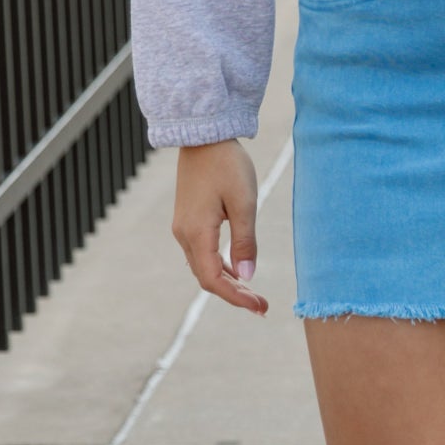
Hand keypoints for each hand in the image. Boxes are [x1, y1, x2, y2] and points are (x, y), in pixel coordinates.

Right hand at [171, 139, 266, 315]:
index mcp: (197, 233)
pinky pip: (201, 253)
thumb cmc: (227, 165)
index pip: (213, 280)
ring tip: (253, 292)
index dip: (236, 298)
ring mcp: (183, 228)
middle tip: (262, 306)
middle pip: (206, 278)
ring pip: (202, 267)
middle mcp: (184, 235)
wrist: (204, 136)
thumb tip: (247, 276)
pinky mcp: (187, 220)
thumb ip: (245, 241)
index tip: (260, 307)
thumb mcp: (244, 203)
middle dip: (234, 294)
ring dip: (227, 282)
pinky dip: (219, 266)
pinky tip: (237, 269)